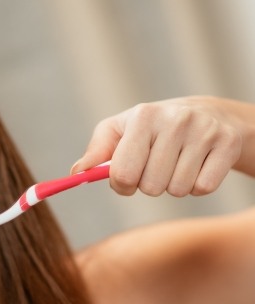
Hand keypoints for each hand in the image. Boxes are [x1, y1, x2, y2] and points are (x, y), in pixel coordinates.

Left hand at [71, 96, 247, 196]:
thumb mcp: (119, 132)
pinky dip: (196, 186)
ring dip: (172, 185)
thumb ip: (96, 153)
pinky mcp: (228, 144)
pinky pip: (203, 188)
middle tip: (155, 167)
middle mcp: (175, 120)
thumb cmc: (152, 128)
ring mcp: (204, 131)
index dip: (121, 184)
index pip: (123, 173)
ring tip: (176, 163)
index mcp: (143, 116)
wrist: (206, 114)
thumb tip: (77, 174)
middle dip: (148, 184)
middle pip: (151, 187)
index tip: (125, 177)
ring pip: (177, 190)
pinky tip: (195, 166)